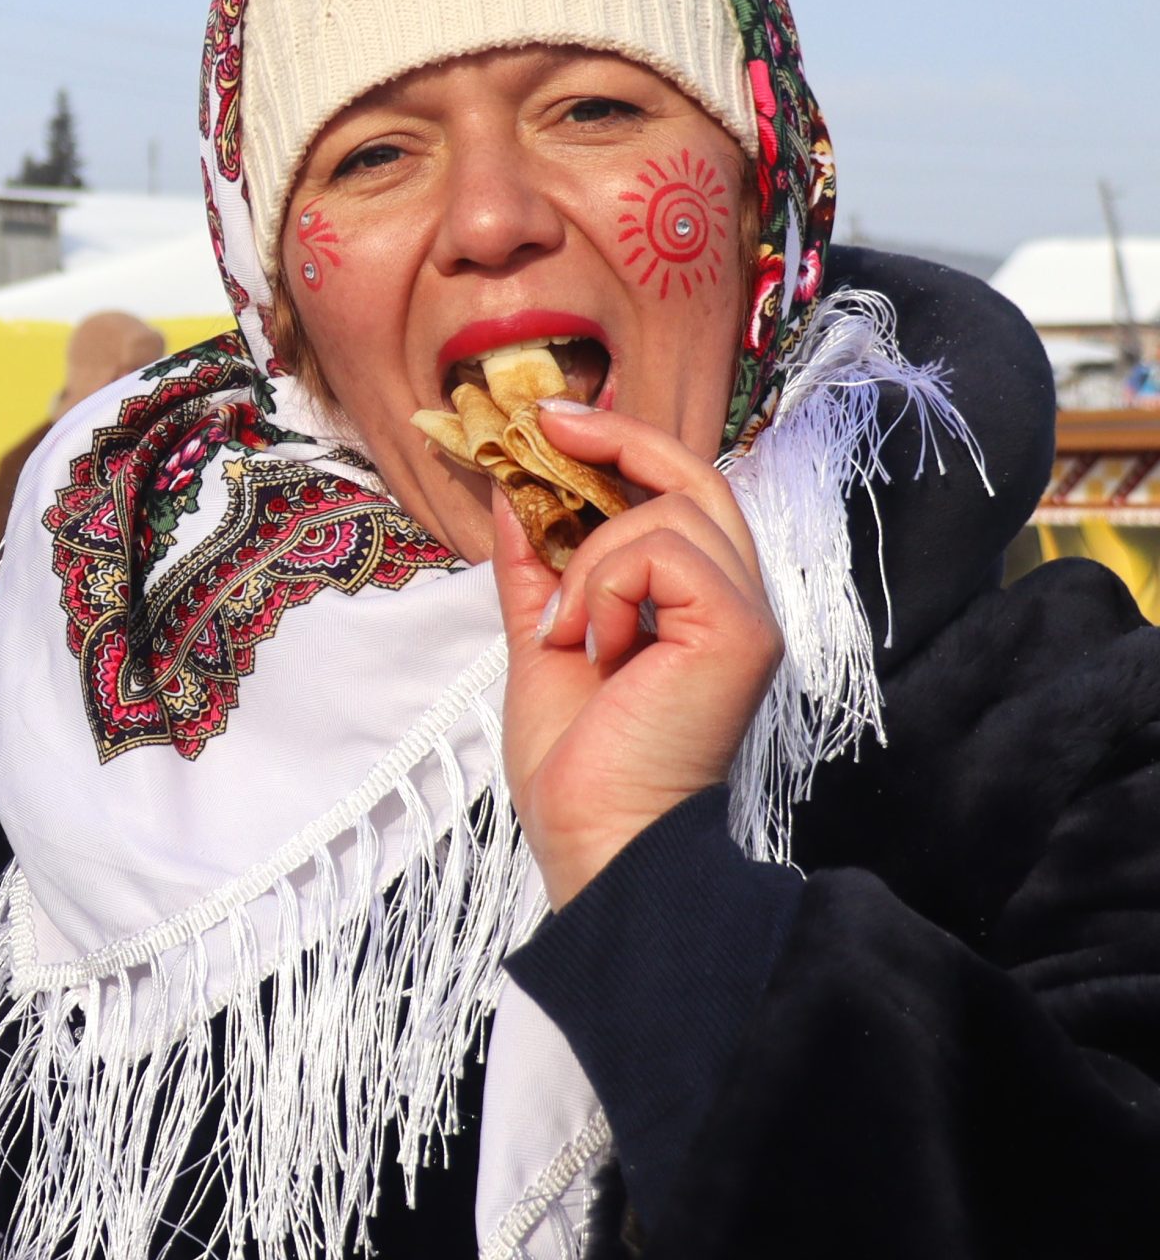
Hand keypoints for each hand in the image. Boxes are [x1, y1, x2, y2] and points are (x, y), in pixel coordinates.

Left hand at [486, 402, 783, 907]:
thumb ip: (538, 568)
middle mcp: (737, 602)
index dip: (623, 445)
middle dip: (617, 438)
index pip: (680, 494)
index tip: (551, 421)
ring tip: (570, 635)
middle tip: (543, 426)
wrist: (597, 838)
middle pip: (696, 476)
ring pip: (665, 512)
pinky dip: (603, 586)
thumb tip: (512, 491)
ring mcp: (746, 615)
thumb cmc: (578, 765)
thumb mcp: (544, 641)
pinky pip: (659, 551)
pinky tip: (594, 646)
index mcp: (698, 605)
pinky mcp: (740, 631)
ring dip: (589, 559)